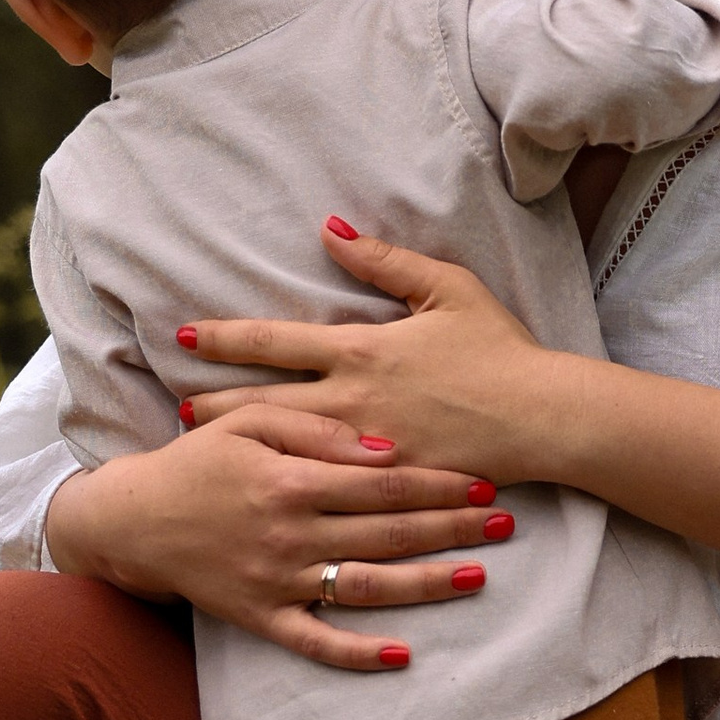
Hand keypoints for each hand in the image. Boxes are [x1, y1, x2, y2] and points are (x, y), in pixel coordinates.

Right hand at [43, 399, 510, 669]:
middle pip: (389, 533)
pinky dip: (358, 654)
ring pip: (367, 587)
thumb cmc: (198, 460)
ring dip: (427, 584)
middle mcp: (290, 534)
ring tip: (479, 576)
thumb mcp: (248, 423)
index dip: (439, 483)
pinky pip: (316, 642)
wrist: (133, 520)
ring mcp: (277, 581)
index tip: (484, 481)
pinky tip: (404, 656)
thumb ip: (317, 427)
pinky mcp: (261, 618)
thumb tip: (386, 448)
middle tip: (505, 524)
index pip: (384, 483)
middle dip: (452, 529)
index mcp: (291, 481)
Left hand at [177, 228, 577, 484]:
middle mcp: (349, 401)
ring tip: (204, 445)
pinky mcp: (384, 489)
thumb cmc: (500, 350)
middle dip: (213, 403)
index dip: (223, 338)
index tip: (184, 337)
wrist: (542, 418)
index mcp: (360, 350)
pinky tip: (265, 488)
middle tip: (177, 409)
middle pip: (260, 402)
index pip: (272, 341)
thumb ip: (384, 260)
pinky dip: (286, 484)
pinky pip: (321, 488)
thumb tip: (330, 230)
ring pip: (282, 448)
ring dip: (239, 444)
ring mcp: (363, 450)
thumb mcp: (447, 288)